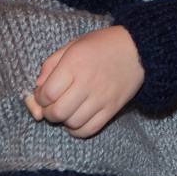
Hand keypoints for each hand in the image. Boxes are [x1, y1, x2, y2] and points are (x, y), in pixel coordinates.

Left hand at [24, 25, 143, 137]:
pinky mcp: (112, 109)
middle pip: (57, 112)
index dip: (39, 98)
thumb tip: (37, 88)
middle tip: (53, 105)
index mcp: (74, 63)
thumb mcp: (73, 45)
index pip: (47, 93)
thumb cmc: (102, 45)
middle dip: (49, 112)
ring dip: (64, 120)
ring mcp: (101, 98)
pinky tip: (77, 120)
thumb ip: (51, 64)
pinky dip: (77, 130)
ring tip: (67, 110)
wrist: (139, 48)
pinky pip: (89, 130)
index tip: (43, 94)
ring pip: (72, 123)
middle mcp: (87, 82)